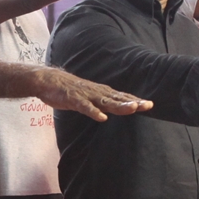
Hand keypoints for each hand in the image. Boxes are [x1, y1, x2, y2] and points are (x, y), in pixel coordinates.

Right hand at [30, 68, 152, 121]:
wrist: (49, 80)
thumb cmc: (70, 90)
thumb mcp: (89, 97)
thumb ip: (101, 103)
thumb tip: (113, 110)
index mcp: (101, 93)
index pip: (122, 97)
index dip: (136, 101)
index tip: (150, 105)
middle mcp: (97, 93)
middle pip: (118, 99)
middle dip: (133, 102)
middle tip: (148, 105)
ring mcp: (86, 96)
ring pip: (105, 101)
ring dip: (118, 105)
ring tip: (132, 108)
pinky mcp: (74, 99)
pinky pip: (85, 107)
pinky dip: (94, 112)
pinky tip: (102, 118)